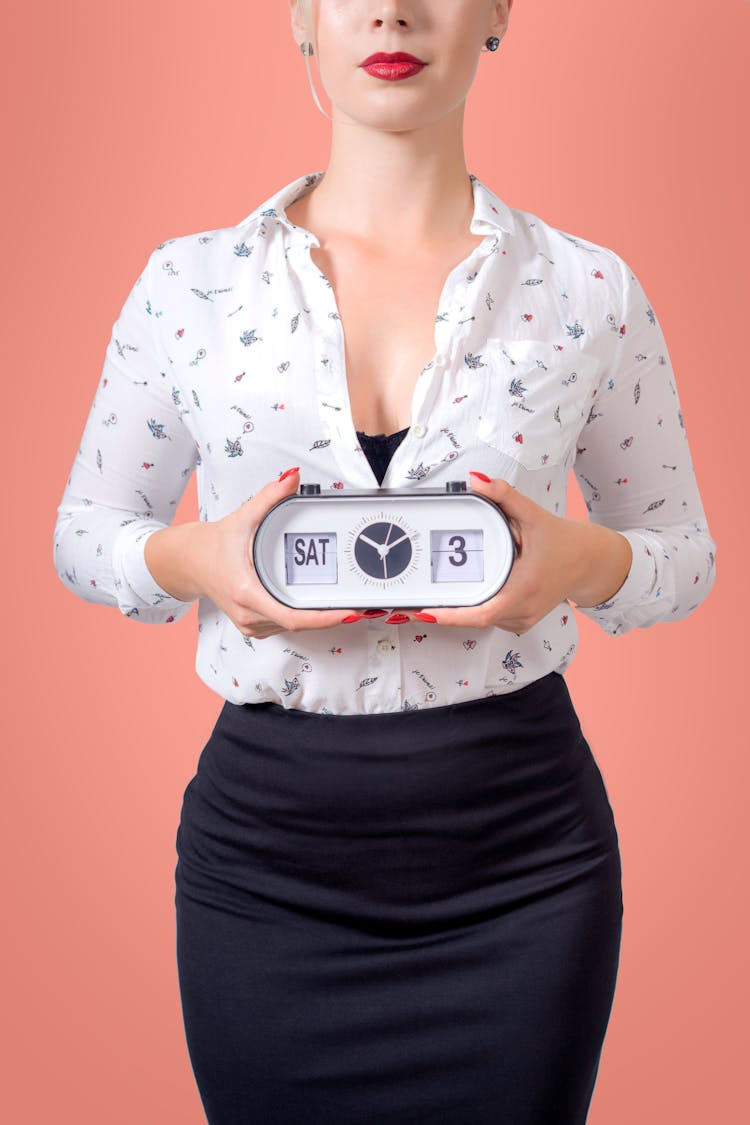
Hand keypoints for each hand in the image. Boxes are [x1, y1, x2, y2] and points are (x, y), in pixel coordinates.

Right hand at [145, 469, 362, 638]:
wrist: (189, 562)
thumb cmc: (213, 546)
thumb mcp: (243, 518)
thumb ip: (270, 496)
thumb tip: (292, 477)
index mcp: (247, 593)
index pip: (293, 617)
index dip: (324, 618)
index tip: (347, 612)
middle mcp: (249, 615)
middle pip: (299, 624)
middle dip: (328, 614)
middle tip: (357, 602)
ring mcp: (251, 625)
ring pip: (293, 627)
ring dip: (316, 617)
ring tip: (342, 602)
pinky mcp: (253, 626)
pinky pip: (283, 626)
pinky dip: (301, 616)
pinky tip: (316, 605)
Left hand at [410, 472, 632, 633]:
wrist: (590, 562)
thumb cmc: (564, 542)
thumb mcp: (533, 515)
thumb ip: (504, 496)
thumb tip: (476, 480)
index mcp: (524, 589)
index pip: (481, 613)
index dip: (452, 616)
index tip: (426, 612)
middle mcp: (523, 610)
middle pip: (475, 617)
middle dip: (446, 610)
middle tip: (415, 600)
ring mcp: (523, 620)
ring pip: (483, 620)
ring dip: (462, 608)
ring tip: (436, 593)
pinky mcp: (521, 621)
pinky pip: (492, 619)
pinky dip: (477, 608)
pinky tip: (464, 595)